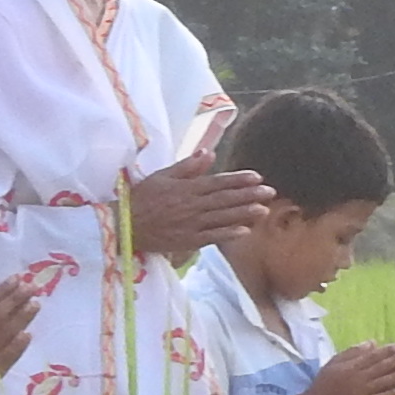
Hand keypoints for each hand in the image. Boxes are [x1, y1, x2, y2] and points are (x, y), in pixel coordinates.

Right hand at [0, 279, 38, 394]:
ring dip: (23, 318)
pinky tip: (28, 335)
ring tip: (36, 304)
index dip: (2, 291)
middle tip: (32, 286)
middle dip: (17, 299)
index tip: (16, 278)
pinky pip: (9, 357)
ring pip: (8, 333)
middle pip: (1, 315)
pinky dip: (19, 346)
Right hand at [124, 151, 274, 265]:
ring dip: (244, 213)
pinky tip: (244, 231)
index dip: (238, 179)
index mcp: (187, 188)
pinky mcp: (188, 241)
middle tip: (270, 192)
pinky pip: (212, 237)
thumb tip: (208, 153)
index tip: (257, 177)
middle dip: (249, 195)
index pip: (218, 182)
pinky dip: (228, 234)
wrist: (124, 225)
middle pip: (225, 199)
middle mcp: (192, 205)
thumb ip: (186, 166)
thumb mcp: (162, 176)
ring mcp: (191, 224)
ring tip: (264, 210)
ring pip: (223, 217)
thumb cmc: (141, 198)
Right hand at [313, 342, 394, 394]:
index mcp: (352, 367)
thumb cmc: (326, 380)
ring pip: (384, 383)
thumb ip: (353, 352)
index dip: (389, 352)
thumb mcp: (335, 361)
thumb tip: (372, 343)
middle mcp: (359, 378)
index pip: (374, 357)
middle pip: (382, 368)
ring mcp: (363, 392)